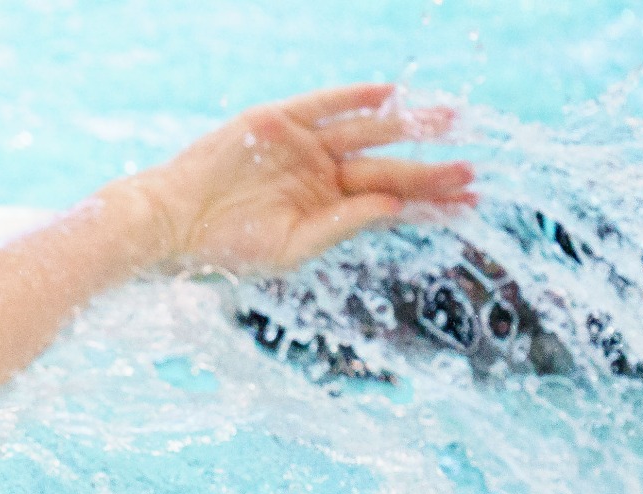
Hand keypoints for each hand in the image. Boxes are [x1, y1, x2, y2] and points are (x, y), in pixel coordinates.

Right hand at [126, 84, 477, 276]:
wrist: (171, 222)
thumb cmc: (223, 249)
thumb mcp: (289, 248)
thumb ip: (341, 226)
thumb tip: (393, 210)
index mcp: (325, 210)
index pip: (389, 203)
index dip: (429, 202)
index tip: (470, 201)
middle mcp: (320, 176)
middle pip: (387, 168)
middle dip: (430, 170)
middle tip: (471, 170)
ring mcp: (302, 146)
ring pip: (367, 131)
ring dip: (408, 125)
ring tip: (451, 122)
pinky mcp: (279, 121)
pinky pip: (327, 104)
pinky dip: (357, 97)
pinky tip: (391, 94)